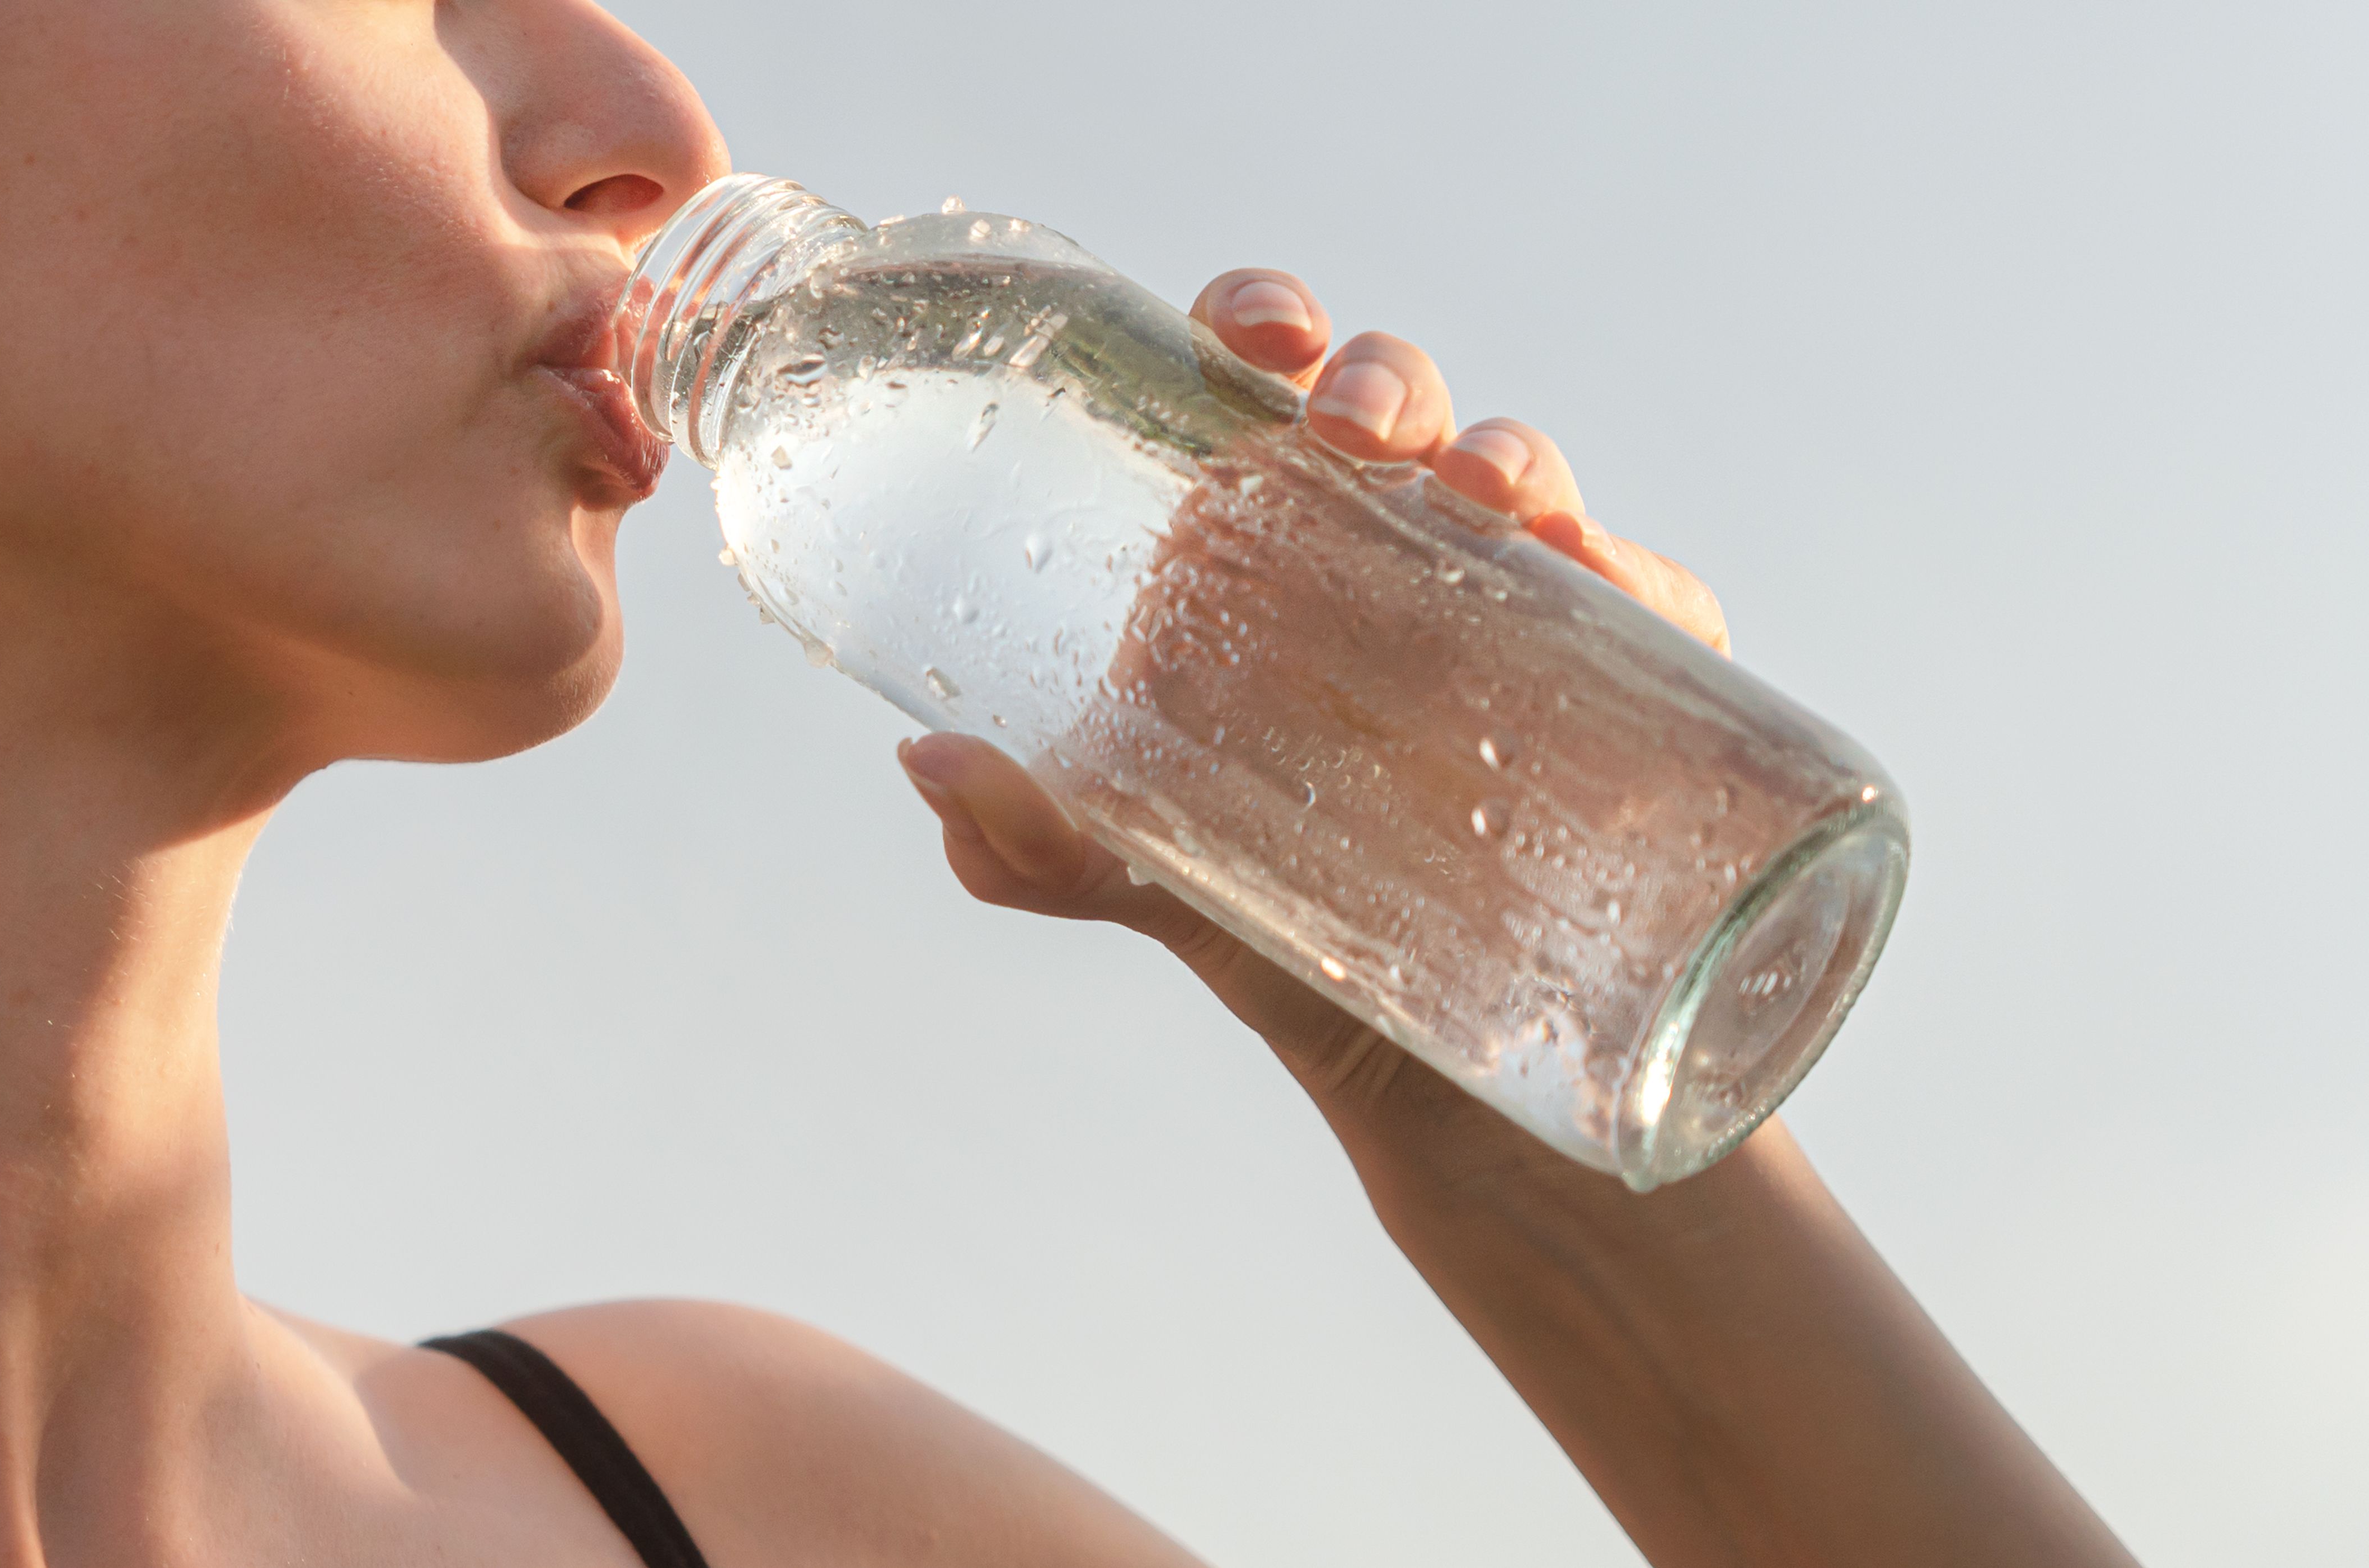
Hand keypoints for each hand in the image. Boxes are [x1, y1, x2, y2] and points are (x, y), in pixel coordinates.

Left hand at [894, 268, 1727, 1180]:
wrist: (1414, 1062)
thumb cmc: (1268, 926)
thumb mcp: (1143, 882)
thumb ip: (1033, 841)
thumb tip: (928, 767)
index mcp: (1260, 553)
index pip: (1258, 392)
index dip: (1260, 322)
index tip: (1247, 330)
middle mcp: (1385, 557)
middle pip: (1392, 407)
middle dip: (1383, 378)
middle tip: (1352, 427)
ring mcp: (1506, 610)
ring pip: (1521, 477)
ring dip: (1510, 453)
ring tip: (1489, 495)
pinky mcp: (1620, 684)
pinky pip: (1648, 601)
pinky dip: (1639, 576)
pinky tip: (1607, 585)